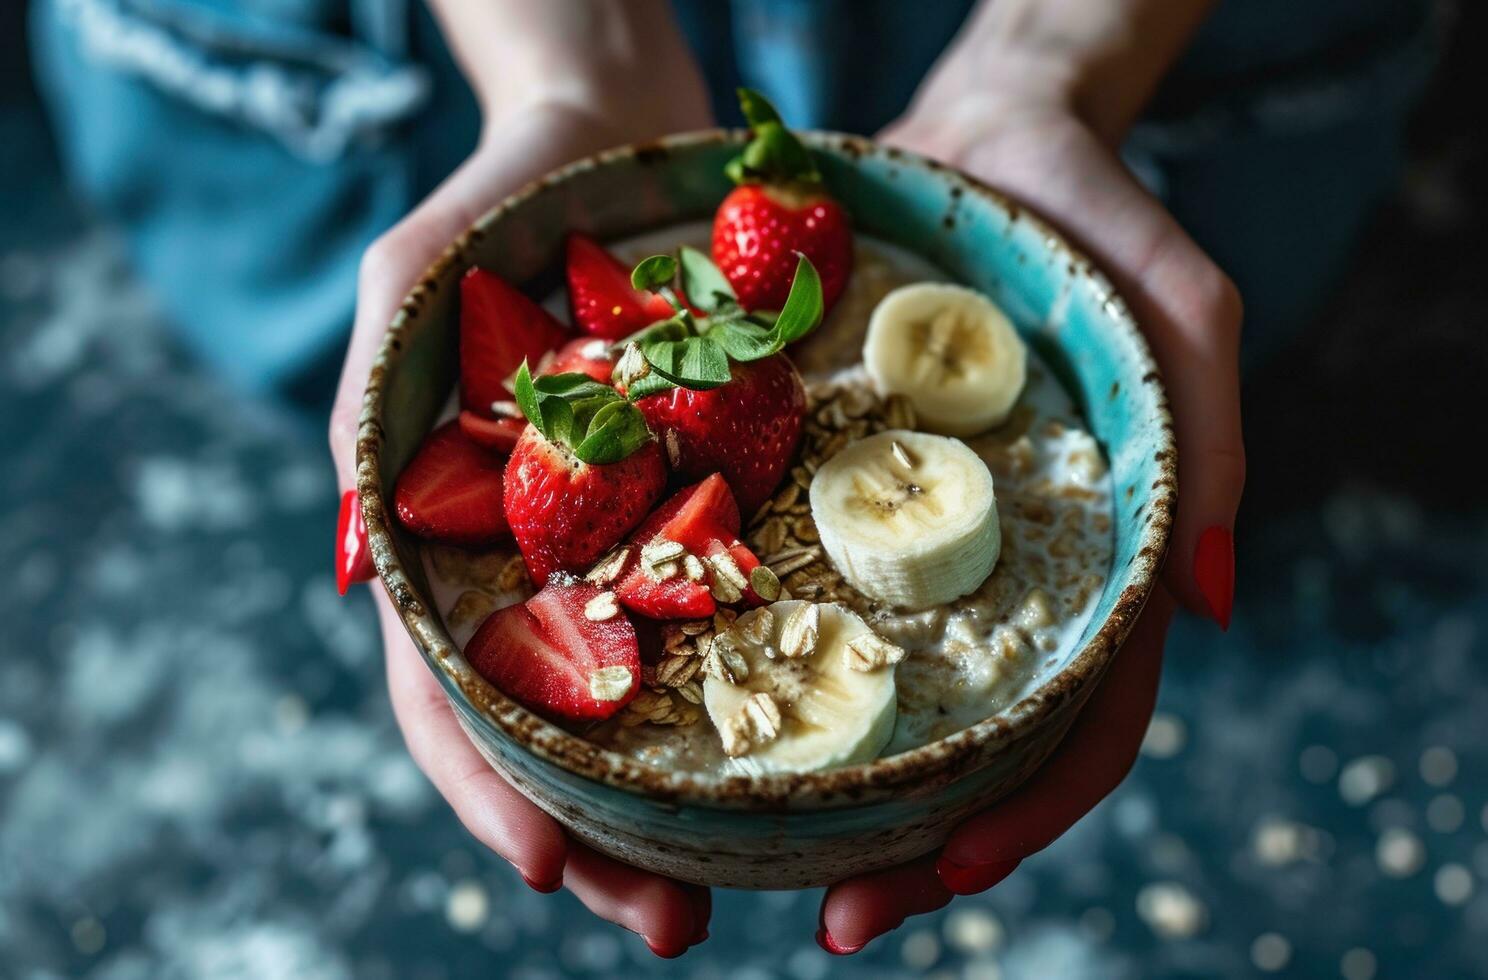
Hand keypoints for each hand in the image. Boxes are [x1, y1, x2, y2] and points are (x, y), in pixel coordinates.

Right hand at [328, 6, 716, 953]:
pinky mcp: (716, 500)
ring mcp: (635, 538)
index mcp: (459, 544)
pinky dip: (772, 687)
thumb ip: (379, 413)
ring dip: (696, 803)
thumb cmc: (491, 204)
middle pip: (565, 731)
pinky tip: (817, 749)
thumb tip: (360, 550)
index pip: (454, 693)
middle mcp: (548, 562)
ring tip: (753, 887)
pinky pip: (743, 607)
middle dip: (608, 837)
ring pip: (662, 698)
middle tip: (674, 925)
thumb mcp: (410, 288)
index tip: (551, 871)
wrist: (609, 133)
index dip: (493, 790)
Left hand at [817, 2, 1243, 949]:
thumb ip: (1206, 438)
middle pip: (970, 746)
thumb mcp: (1175, 306)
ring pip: (876, 701)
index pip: (1082, 721)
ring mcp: (911, 547)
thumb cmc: (1091, 217)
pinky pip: (794, 599)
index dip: (1027, 811)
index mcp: (1086, 564)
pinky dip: (758, 673)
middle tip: (836, 915)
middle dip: (912, 844)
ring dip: (826, 796)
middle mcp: (992, 576)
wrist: (981, 140)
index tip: (946, 876)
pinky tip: (697, 723)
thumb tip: (1207, 602)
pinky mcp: (831, 494)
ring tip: (750, 865)